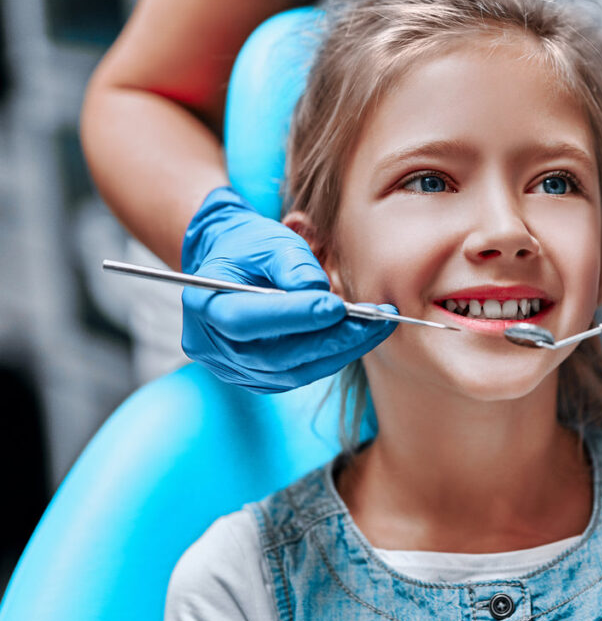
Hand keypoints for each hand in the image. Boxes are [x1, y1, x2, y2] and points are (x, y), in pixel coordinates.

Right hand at [180, 187, 394, 392]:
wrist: (235, 265)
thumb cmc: (250, 248)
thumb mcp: (269, 241)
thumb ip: (293, 265)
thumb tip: (322, 295)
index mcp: (205, 305)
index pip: (244, 321)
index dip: (292, 316)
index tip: (337, 306)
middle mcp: (212, 346)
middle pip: (274, 355)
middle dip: (329, 338)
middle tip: (373, 320)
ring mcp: (235, 369)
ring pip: (294, 372)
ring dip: (341, 350)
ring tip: (378, 325)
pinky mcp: (260, 379)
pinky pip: (301, 374)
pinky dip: (333, 356)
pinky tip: (360, 337)